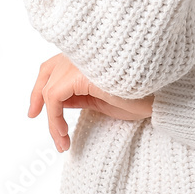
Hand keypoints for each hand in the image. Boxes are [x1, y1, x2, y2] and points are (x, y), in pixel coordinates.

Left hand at [28, 53, 153, 151]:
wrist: (161, 98)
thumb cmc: (141, 96)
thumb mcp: (102, 97)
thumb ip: (79, 93)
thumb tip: (56, 99)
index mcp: (90, 54)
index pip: (57, 63)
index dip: (42, 83)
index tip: (35, 109)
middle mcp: (83, 52)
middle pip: (49, 69)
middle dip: (37, 95)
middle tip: (33, 116)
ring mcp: (82, 59)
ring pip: (50, 89)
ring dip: (52, 120)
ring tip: (62, 141)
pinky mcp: (81, 73)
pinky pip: (54, 98)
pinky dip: (54, 120)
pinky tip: (63, 136)